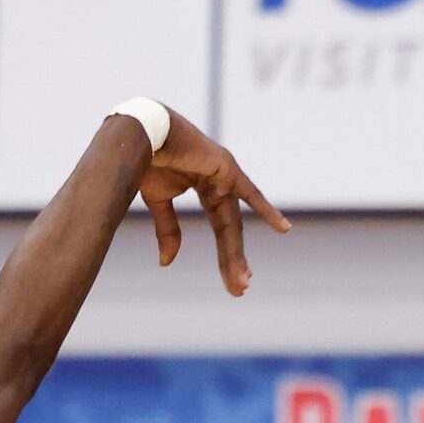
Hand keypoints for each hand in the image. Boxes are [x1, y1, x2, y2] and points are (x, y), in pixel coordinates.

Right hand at [141, 110, 290, 294]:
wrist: (140, 133)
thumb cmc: (148, 158)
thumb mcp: (159, 200)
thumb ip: (168, 230)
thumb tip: (168, 263)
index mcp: (207, 190)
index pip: (221, 230)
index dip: (226, 257)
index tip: (233, 283)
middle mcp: (221, 185)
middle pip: (230, 231)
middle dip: (233, 261)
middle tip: (240, 289)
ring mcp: (225, 176)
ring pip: (232, 222)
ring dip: (236, 252)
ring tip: (244, 279)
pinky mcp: (226, 168)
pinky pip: (249, 193)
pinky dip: (265, 209)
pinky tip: (283, 229)